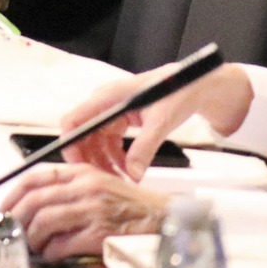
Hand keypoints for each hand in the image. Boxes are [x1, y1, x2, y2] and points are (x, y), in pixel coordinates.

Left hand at [2, 165, 169, 261]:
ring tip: (34, 246)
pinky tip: (53, 255)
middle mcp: (85, 186)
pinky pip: (62, 243)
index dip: (14, 194)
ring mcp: (92, 209)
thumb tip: (36, 205)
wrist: (163, 219)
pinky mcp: (99, 232)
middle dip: (18, 219)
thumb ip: (71, 188)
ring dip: (33, 238)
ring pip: (44, 221)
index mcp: (83, 172)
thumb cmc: (132, 206)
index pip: (36, 177)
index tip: (5, 209)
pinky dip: (51, 252)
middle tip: (14, 232)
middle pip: (35, 200)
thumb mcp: (100, 185)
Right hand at [57, 62, 254, 179]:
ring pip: (97, 142)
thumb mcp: (161, 121)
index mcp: (108, 97)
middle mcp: (105, 103)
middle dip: (91, 160)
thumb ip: (145, 147)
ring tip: (122, 180)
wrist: (195, 84)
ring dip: (105, 162)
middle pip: (83, 135)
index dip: (71, 145)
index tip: (80, 169)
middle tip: (104, 182)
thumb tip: (133, 175)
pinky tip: (129, 171)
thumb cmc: (178, 92)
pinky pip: (110, 142)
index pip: (74, 120)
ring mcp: (112, 111)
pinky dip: (117, 158)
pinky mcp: (122, 119)